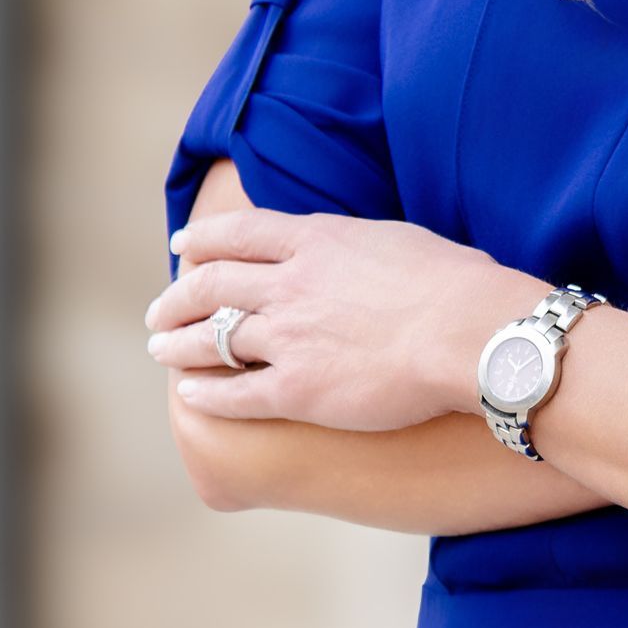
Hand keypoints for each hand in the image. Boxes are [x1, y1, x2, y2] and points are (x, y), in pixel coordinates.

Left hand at [144, 205, 540, 429]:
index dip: (204, 240)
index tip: (182, 247)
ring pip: (212, 337)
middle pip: (212, 285)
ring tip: (160, 349)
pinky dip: (205, 392)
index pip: (240, 234)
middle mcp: (291, 284)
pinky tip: (189, 394)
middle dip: (177, 297)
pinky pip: (235, 392)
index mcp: (317, 240)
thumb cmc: (453, 282)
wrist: (467, 331)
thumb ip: (356, 245)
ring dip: (178, 344)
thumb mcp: (395, 240)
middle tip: (160, 310)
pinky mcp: (297, 390)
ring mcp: (289, 337)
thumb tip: (349, 249)